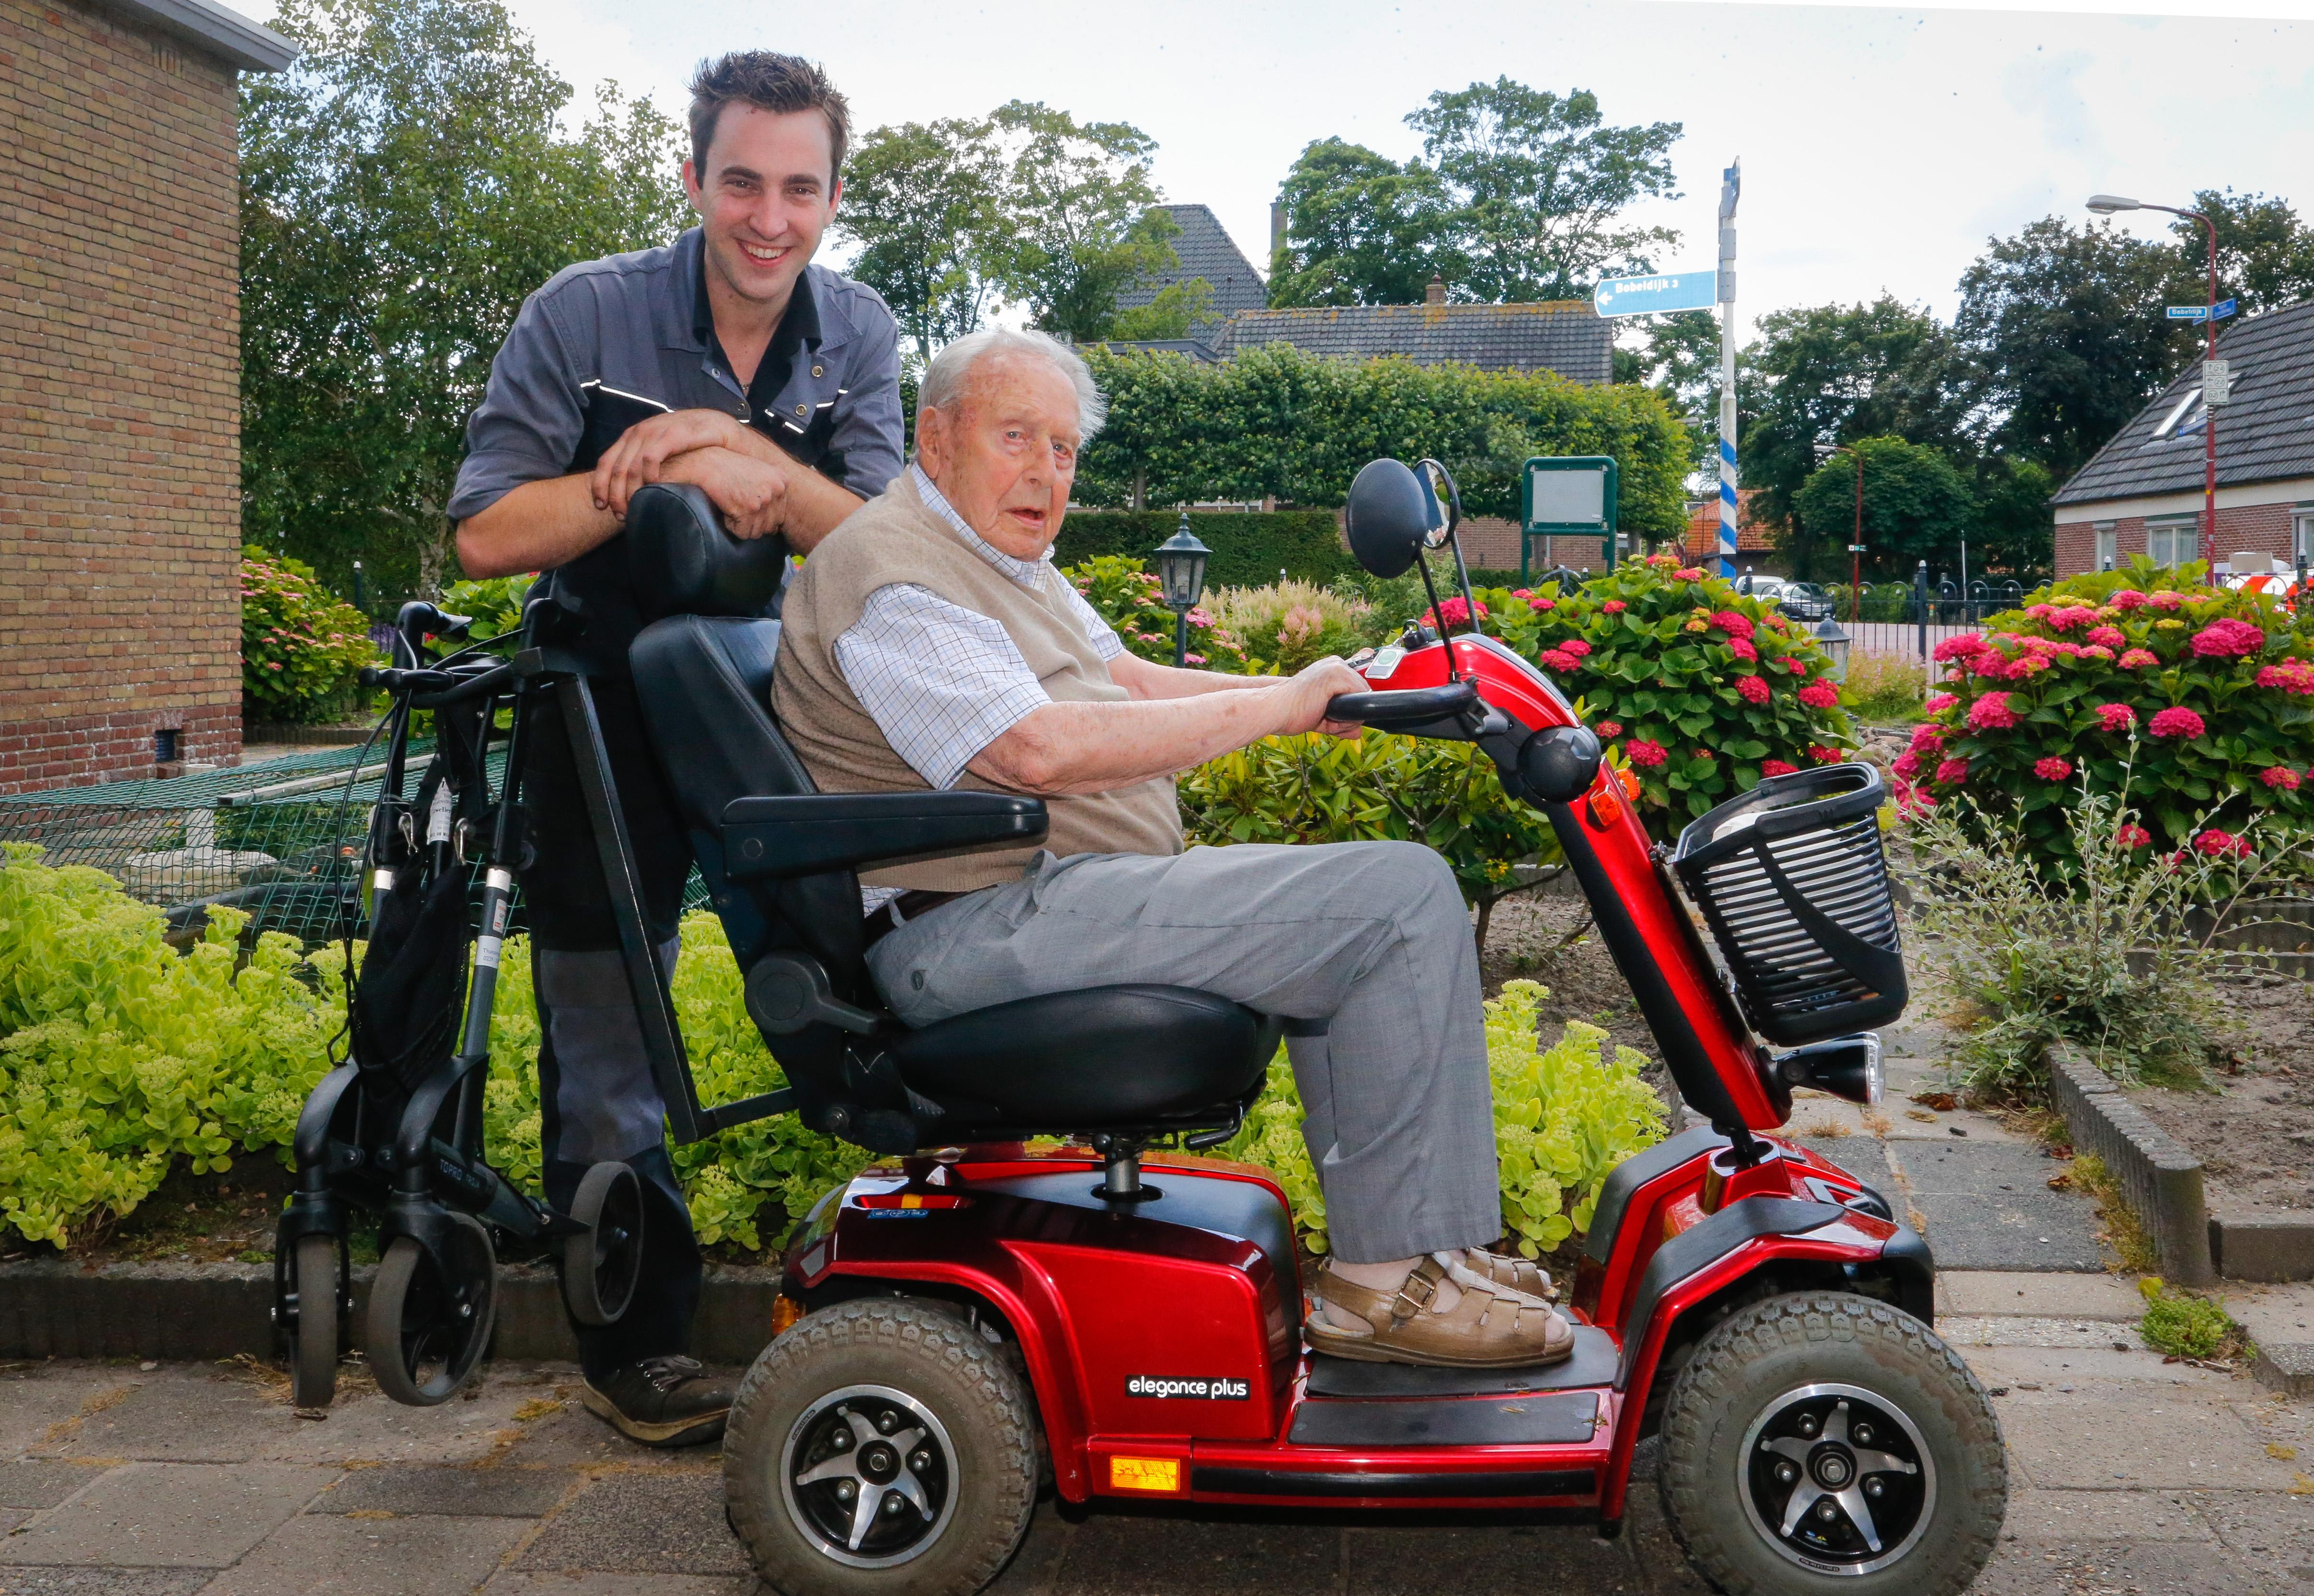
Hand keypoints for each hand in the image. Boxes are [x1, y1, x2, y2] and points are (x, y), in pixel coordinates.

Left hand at [591, 409, 745, 517]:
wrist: (714, 425)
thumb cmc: (687, 443)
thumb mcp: (659, 450)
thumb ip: (643, 463)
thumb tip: (628, 490)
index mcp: (631, 436)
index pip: (605, 462)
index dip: (600, 486)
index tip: (601, 507)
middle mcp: (638, 433)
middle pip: (616, 469)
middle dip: (616, 496)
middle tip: (620, 516)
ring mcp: (653, 432)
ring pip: (630, 468)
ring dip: (630, 492)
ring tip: (635, 509)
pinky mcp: (670, 435)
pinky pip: (651, 459)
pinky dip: (648, 477)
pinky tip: (654, 490)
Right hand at [659, 446, 790, 538]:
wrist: (709, 462)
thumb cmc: (730, 468)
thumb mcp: (761, 472)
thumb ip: (773, 492)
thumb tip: (777, 526)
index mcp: (783, 481)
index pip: (780, 515)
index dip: (762, 515)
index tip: (749, 503)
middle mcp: (777, 491)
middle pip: (771, 526)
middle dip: (753, 522)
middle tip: (739, 506)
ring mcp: (763, 501)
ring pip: (757, 532)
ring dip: (742, 525)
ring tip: (733, 505)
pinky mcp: (748, 510)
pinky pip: (743, 533)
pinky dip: (732, 525)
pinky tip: (727, 509)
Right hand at [1269, 656, 1369, 739]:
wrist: (1275, 710)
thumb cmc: (1291, 711)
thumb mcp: (1323, 717)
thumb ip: (1341, 723)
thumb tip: (1358, 732)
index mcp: (1332, 668)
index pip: (1358, 690)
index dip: (1348, 709)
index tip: (1330, 716)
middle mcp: (1336, 663)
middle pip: (1363, 695)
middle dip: (1348, 716)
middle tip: (1324, 719)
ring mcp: (1337, 668)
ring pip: (1362, 700)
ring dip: (1345, 719)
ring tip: (1323, 719)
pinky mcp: (1336, 676)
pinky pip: (1358, 701)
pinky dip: (1345, 718)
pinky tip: (1326, 717)